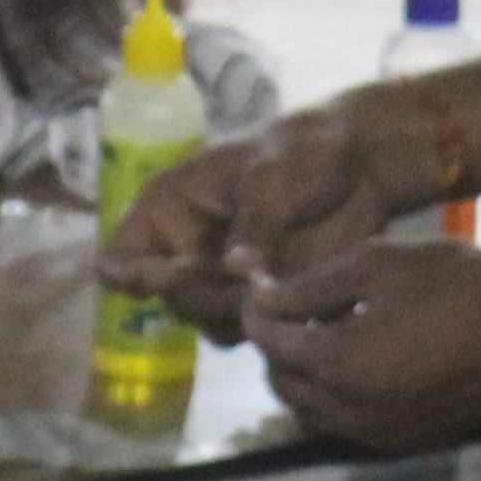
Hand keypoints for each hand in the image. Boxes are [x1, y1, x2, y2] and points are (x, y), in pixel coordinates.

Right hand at [99, 99, 421, 340]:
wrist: (361, 165)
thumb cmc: (303, 151)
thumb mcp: (273, 177)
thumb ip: (254, 225)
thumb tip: (238, 268)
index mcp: (167, 211)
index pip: (119, 261)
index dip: (134, 278)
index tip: (176, 272)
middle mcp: (186, 251)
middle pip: (171, 301)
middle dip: (209, 297)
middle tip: (250, 273)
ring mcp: (222, 279)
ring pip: (210, 322)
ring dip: (243, 310)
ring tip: (281, 273)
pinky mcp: (258, 298)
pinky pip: (249, 329)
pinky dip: (272, 320)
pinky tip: (299, 289)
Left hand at [240, 236, 480, 452]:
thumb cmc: (456, 280)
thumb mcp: (375, 264)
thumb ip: (306, 286)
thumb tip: (258, 296)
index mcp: (338, 364)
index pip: (269, 341)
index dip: (258, 309)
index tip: (260, 286)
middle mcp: (352, 413)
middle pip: (283, 383)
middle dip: (276, 346)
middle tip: (289, 308)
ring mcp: (382, 435)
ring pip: (312, 411)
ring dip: (303, 375)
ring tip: (321, 332)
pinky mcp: (410, 442)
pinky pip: (349, 425)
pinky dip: (337, 398)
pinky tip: (359, 362)